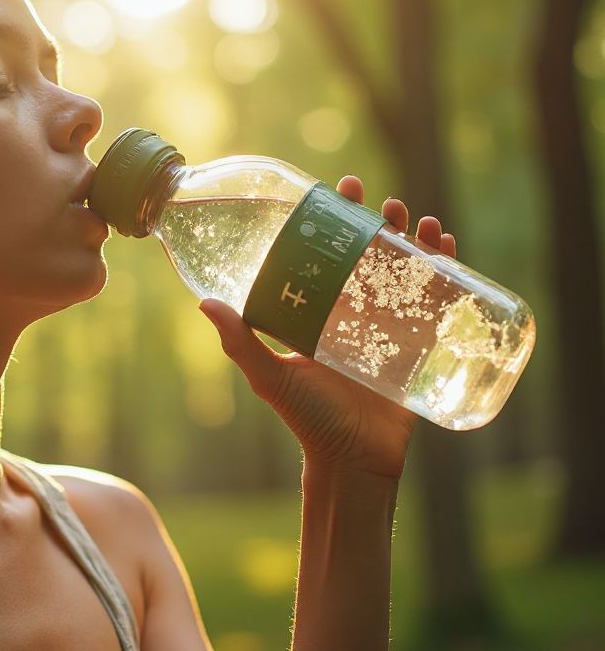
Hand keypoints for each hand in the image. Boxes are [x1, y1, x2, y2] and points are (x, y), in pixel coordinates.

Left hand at [199, 177, 456, 481]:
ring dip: (415, 238)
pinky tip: (445, 246)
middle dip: (380, 221)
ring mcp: (391, 325)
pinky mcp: (420, 343)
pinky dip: (446, 268)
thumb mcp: (272, 376)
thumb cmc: (308, 420)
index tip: (338, 190)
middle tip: (382, 202)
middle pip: (371, 253)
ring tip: (416, 221)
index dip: (336, 220)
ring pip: (407, 268)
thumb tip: (204, 303)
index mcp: (321, 311)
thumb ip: (241, 342)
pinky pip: (437, 298)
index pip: (328, 253)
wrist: (354, 460)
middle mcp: (355, 311)